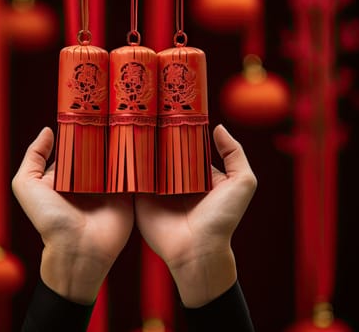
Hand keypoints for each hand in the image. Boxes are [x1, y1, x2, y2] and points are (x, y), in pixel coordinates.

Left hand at [12, 127, 133, 303]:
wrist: (79, 250)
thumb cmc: (49, 220)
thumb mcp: (26, 186)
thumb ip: (33, 157)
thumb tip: (48, 131)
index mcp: (64, 176)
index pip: (74, 146)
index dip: (79, 130)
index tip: (90, 110)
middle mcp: (87, 179)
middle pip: (97, 149)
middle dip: (103, 134)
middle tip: (114, 113)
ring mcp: (108, 185)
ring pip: (116, 157)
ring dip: (121, 144)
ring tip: (129, 122)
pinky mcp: (127, 193)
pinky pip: (133, 172)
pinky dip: (137, 160)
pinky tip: (143, 142)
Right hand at [135, 125, 256, 307]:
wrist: (197, 250)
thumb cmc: (222, 219)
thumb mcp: (242, 183)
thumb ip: (235, 154)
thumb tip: (218, 128)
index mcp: (198, 173)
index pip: (187, 144)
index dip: (181, 128)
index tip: (170, 108)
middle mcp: (176, 178)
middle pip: (164, 149)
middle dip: (157, 134)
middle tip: (144, 111)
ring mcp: (156, 187)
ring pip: (145, 159)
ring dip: (138, 145)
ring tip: (128, 122)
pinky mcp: (140, 197)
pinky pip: (130, 176)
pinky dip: (125, 164)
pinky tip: (116, 145)